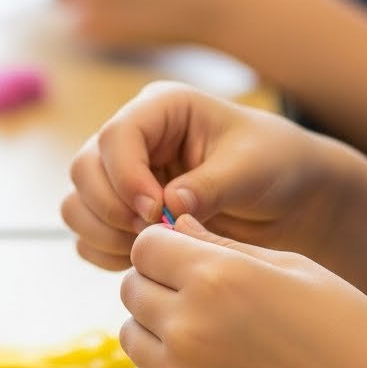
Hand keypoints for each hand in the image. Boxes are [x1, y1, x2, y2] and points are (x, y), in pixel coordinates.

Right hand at [62, 82, 347, 270]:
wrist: (289, 200)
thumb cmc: (276, 165)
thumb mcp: (253, 168)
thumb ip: (210, 185)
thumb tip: (168, 205)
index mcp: (162, 109)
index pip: (115, 135)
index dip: (126, 176)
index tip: (156, 211)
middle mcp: (133, 141)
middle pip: (83, 170)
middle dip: (111, 208)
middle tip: (154, 233)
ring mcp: (122, 179)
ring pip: (77, 205)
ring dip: (105, 233)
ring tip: (152, 246)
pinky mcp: (121, 215)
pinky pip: (88, 237)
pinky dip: (108, 253)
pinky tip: (147, 258)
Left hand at [120, 219, 366, 367]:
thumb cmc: (341, 326)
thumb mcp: (291, 267)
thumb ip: (221, 245)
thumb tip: (176, 227)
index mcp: (214, 276)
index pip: (144, 247)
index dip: (163, 248)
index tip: (184, 258)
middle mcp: (186, 326)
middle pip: (131, 290)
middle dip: (155, 285)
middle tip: (196, 296)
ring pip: (131, 337)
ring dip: (155, 329)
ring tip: (204, 334)